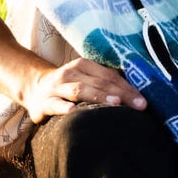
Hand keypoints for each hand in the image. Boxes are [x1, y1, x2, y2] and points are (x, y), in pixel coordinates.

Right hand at [24, 57, 147, 120]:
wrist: (33, 88)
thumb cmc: (68, 86)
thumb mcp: (85, 79)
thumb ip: (106, 84)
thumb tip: (137, 96)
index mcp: (83, 66)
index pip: (109, 75)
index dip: (128, 88)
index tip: (143, 102)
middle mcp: (70, 74)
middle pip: (99, 82)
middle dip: (121, 94)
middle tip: (138, 106)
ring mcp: (56, 88)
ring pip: (80, 90)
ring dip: (98, 96)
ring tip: (115, 103)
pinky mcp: (44, 103)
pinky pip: (54, 104)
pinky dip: (63, 107)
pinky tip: (72, 112)